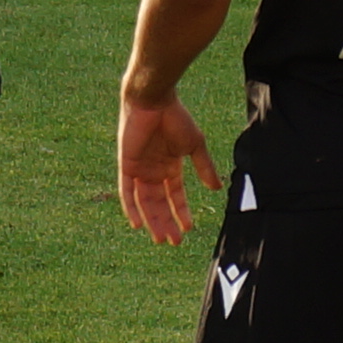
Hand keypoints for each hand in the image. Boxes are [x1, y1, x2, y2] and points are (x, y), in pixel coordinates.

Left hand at [116, 93, 212, 246]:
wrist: (154, 100)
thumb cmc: (176, 118)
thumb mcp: (195, 145)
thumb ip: (204, 167)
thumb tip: (217, 189)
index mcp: (170, 166)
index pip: (175, 195)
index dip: (181, 212)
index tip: (188, 229)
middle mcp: (153, 171)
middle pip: (158, 203)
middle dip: (166, 222)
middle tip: (174, 242)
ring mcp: (139, 169)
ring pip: (144, 202)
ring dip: (152, 220)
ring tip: (161, 238)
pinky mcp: (126, 165)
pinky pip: (125, 191)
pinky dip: (130, 207)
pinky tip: (137, 224)